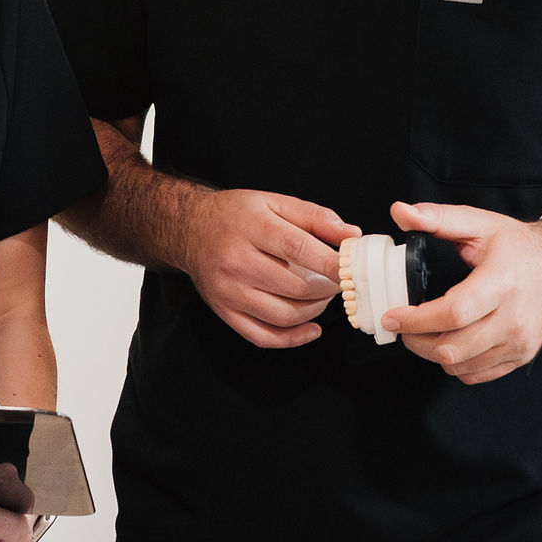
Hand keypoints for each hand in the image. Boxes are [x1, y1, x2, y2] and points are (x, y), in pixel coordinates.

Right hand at [173, 185, 357, 349]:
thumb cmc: (236, 215)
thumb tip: (351, 235)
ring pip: (283, 315)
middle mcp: (236, 261)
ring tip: (322, 297)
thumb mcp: (274, 202)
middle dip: (327, 288)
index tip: (351, 268)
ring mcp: (228, 290)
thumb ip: (315, 216)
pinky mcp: (224, 311)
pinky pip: (262, 336)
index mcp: (251, 228)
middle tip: (338, 281)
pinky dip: (293, 339)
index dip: (332, 263)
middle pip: (294, 286)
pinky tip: (311, 328)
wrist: (189, 229)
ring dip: (314, 311)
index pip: (299, 249)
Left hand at [375, 202, 541, 384]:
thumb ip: (437, 218)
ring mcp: (520, 341)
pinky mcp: (521, 355)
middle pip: (452, 347)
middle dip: (416, 341)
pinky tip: (449, 342)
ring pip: (460, 365)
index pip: (453, 313)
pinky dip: (455, 364)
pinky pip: (476, 374)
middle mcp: (514, 317)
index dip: (416, 320)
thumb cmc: (518, 245)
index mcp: (502, 282)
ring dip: (432, 353)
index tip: (392, 317)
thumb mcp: (479, 223)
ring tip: (423, 333)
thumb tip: (400, 212)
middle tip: (402, 326)